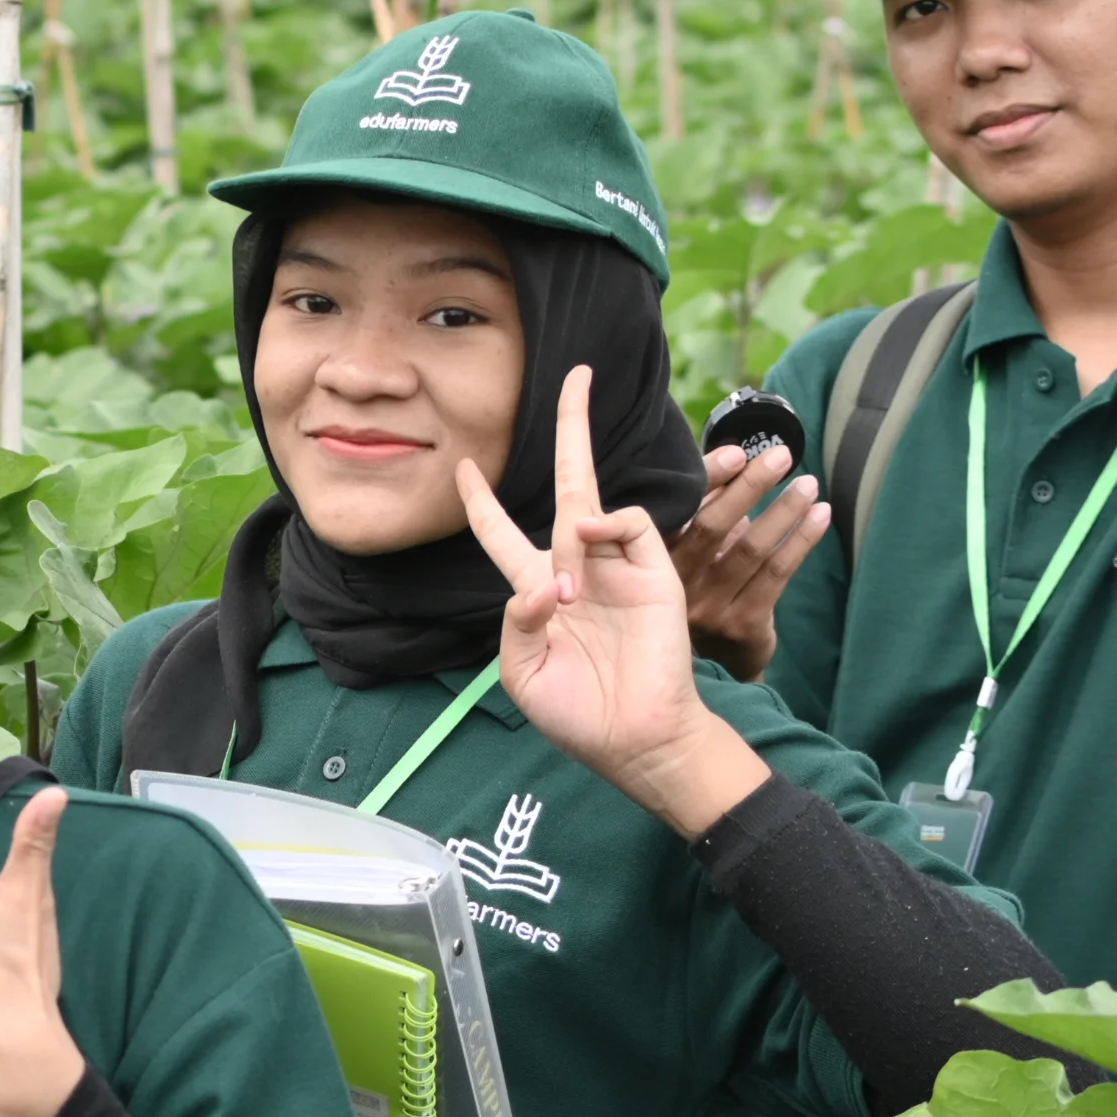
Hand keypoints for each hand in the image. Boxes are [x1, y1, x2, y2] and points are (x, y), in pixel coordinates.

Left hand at [458, 366, 768, 837]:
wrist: (634, 741)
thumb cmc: (577, 714)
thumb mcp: (522, 672)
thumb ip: (516, 620)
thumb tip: (546, 583)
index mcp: (538, 591)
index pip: (502, 533)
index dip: (481, 502)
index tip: (462, 466)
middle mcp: (577, 567)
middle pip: (568, 483)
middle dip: (570, 428)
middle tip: (575, 375)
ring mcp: (617, 567)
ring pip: (598, 497)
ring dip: (576, 522)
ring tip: (569, 599)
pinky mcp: (654, 573)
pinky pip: (631, 522)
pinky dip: (607, 526)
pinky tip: (591, 560)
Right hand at [671, 442, 826, 677]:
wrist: (717, 663)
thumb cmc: (705, 589)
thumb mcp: (695, 551)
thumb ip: (706, 511)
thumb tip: (737, 458)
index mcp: (655, 557)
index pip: (682, 509)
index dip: (709, 478)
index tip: (738, 452)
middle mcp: (674, 584)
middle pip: (713, 526)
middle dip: (751, 487)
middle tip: (781, 456)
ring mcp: (709, 607)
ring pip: (751, 549)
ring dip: (784, 512)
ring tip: (808, 485)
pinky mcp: (742, 624)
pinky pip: (777, 574)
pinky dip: (801, 540)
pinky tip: (820, 517)